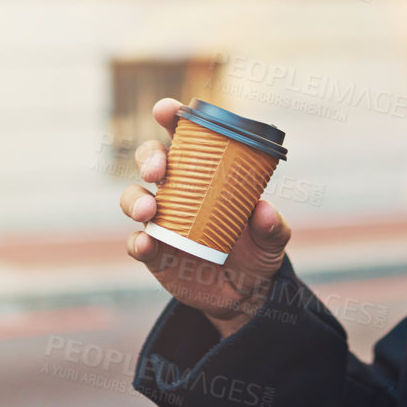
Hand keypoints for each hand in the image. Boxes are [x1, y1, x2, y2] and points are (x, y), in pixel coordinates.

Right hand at [119, 97, 291, 339]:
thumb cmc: (257, 251)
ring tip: (151, 210)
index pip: (183, 137)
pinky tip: (146, 243)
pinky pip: (137, 243)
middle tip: (158, 170)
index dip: (170, 118)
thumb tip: (263, 210)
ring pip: (133, 198)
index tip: (166, 110)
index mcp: (204, 173)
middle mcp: (177, 191)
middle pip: (150, 161)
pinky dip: (137, 242)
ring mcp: (161, 221)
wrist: (245, 296)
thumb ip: (272, 225)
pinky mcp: (154, 253)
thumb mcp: (273, 238)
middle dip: (148, 157)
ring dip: (136, 199)